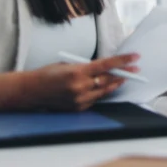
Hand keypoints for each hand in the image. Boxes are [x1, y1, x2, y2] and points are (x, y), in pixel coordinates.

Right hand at [24, 53, 139, 110]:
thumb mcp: (68, 64)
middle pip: (108, 79)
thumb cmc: (48, 74)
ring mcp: (80, 99)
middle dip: (124, 73)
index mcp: (77, 72)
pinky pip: (95, 99)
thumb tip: (105, 67)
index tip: (135, 57)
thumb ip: (86, 67)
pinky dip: (101, 92)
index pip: (106, 65)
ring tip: (124, 77)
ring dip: (115, 83)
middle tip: (135, 69)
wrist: (31, 91)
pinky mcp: (78, 108)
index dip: (122, 61)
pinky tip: (107, 87)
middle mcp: (80, 87)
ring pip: (104, 90)